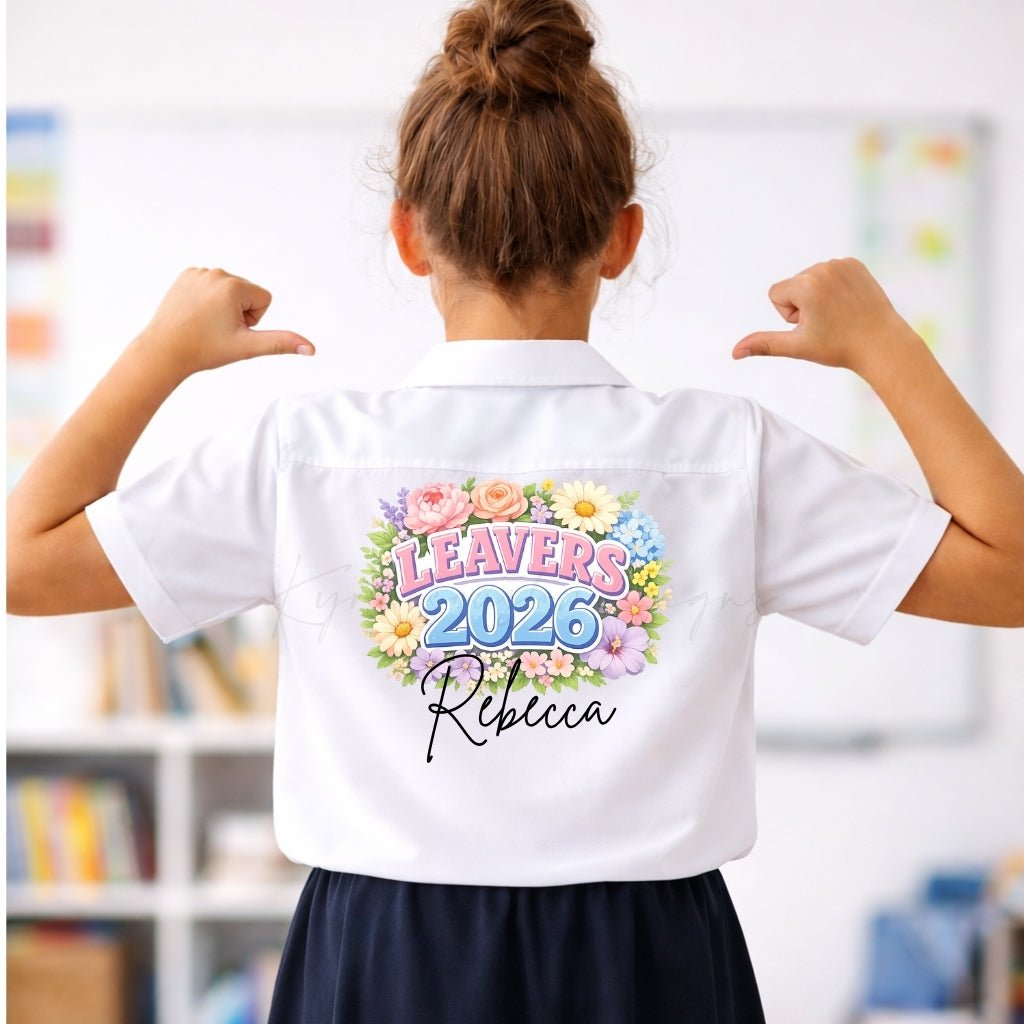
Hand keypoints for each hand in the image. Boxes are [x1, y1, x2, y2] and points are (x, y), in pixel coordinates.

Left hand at [136, 267, 313, 381]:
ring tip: (204, 323)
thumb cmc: (204, 350)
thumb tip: (311, 349)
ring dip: (223, 307)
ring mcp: (199, 272)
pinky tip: (195, 314)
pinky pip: (211, 286)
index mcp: (234, 286)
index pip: (264, 299)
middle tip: (216, 329)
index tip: (231, 330)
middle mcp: (216, 273)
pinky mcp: (186, 275)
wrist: (164, 351)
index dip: (253, 320)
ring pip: (229, 291)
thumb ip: (281, 343)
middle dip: (238, 313)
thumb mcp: (247, 347)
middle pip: (247, 293)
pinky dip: (207, 300)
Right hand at [732, 257, 912, 374]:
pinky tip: (848, 303)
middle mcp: (822, 268)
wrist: (881, 343)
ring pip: (810, 280)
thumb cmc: (838, 347)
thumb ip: (763, 344)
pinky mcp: (854, 263)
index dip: (788, 315)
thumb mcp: (797, 346)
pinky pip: (829, 274)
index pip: (775, 294)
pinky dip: (834, 289)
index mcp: (806, 284)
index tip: (812, 325)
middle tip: (828, 322)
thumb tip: (735, 352)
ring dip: (818, 298)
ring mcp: (841, 263)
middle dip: (803, 305)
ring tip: (839, 314)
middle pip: (792, 286)